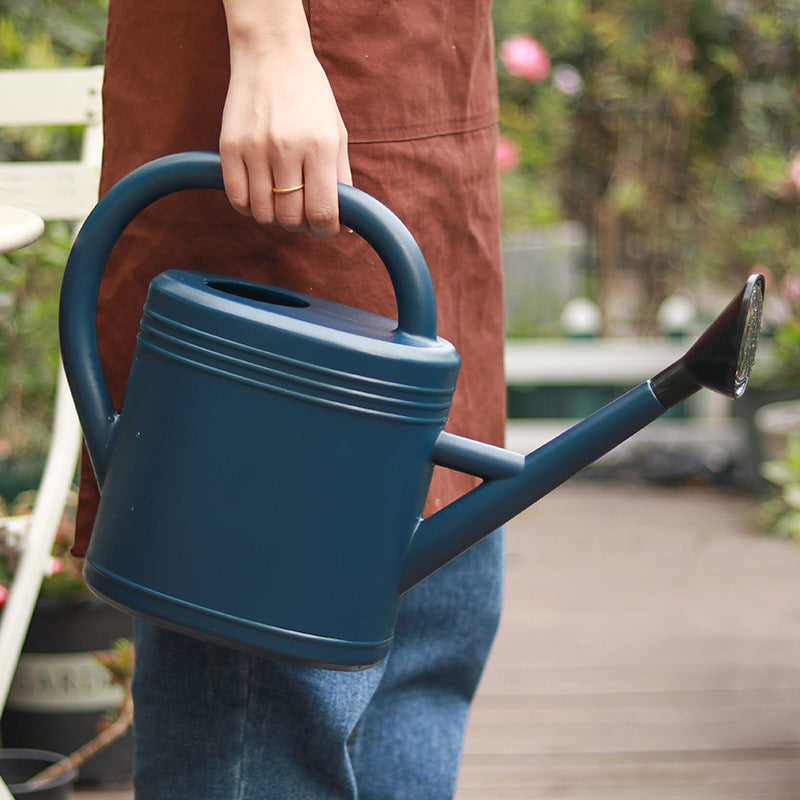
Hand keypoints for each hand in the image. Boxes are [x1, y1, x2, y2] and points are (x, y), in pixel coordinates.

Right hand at [219, 1, 350, 239]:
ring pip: (263, 213)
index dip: (325, 230)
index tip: (324, 227)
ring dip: (274, 215)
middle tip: (301, 209)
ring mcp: (255, 148)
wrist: (271, 54)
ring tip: (280, 198)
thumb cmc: (311, 98)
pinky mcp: (229, 146)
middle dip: (300, 223)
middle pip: (291, 218)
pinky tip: (259, 193)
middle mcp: (287, 149)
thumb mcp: (337, 134)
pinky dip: (250, 206)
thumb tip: (345, 225)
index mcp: (320, 147)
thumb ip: (342, 179)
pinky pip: (237, 199)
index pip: (322, 212)